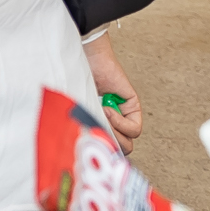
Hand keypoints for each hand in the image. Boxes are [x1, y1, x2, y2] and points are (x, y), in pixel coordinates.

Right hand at [82, 31, 142, 151]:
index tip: (87, 136)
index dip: (99, 148)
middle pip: (120, 149)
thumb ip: (87, 128)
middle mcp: (114, 122)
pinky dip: (120, 122)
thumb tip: (89, 151)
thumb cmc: (75, 81)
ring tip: (100, 114)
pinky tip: (107, 108)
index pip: (106, 148)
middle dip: (108, 142)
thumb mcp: (79, 111)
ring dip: (113, 131)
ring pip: (128, 141)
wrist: (87, 59)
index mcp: (100, 123)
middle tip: (96, 127)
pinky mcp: (134, 107)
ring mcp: (125, 116)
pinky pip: (134, 128)